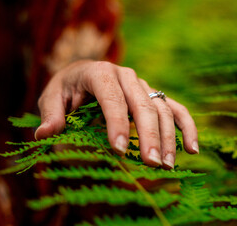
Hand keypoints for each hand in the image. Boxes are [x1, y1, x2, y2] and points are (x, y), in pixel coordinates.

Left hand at [35, 60, 197, 168]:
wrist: (85, 72)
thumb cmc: (68, 87)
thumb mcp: (52, 96)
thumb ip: (51, 114)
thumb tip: (44, 135)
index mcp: (100, 72)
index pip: (112, 98)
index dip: (117, 123)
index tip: (119, 149)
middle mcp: (126, 76)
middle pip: (143, 105)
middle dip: (149, 135)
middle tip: (151, 164)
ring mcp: (143, 85)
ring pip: (162, 108)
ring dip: (168, 136)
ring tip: (167, 165)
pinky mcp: (153, 95)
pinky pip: (175, 109)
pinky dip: (187, 127)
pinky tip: (192, 149)